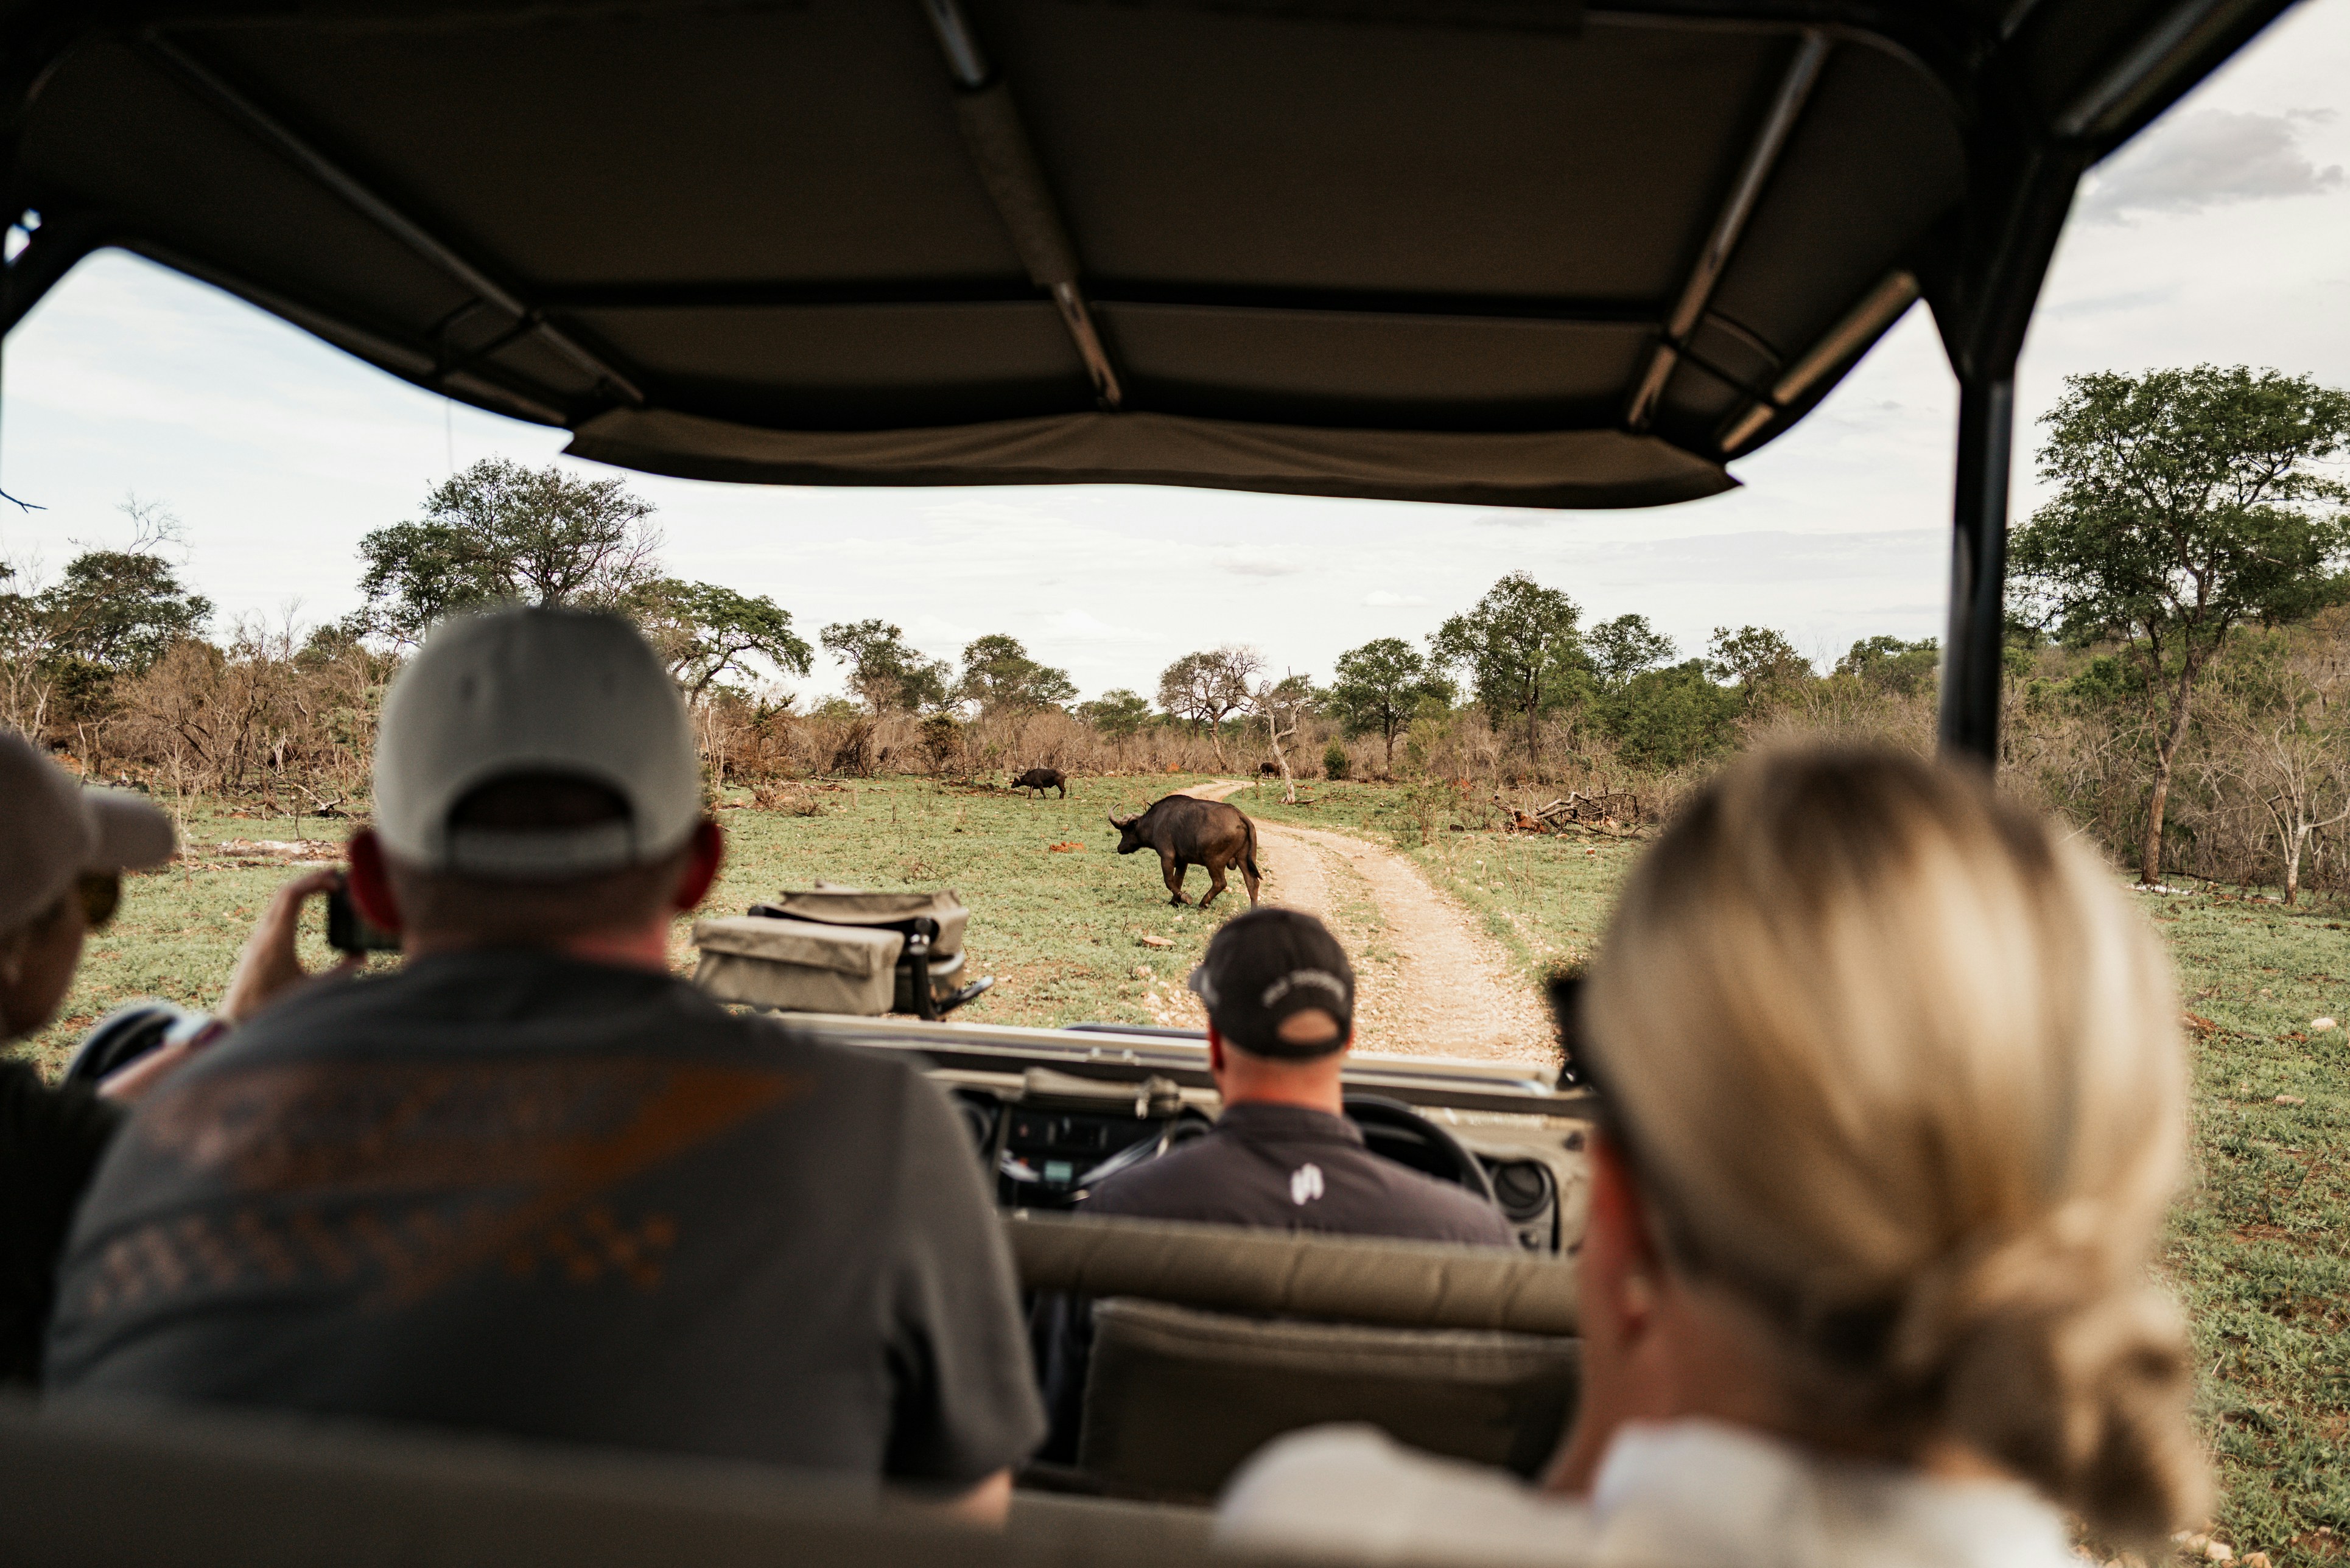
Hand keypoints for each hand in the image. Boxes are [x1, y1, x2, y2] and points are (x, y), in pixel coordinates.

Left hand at [217, 868, 362, 1024]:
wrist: (236, 1020)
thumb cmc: (273, 1007)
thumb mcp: (310, 989)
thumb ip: (339, 972)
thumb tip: (362, 957)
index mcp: (277, 939)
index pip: (293, 895)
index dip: (315, 882)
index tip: (337, 883)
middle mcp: (264, 934)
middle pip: (284, 892)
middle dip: (310, 879)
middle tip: (335, 876)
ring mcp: (257, 938)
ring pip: (277, 901)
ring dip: (300, 889)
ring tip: (323, 887)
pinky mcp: (255, 945)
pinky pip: (273, 913)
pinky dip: (291, 902)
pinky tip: (305, 908)